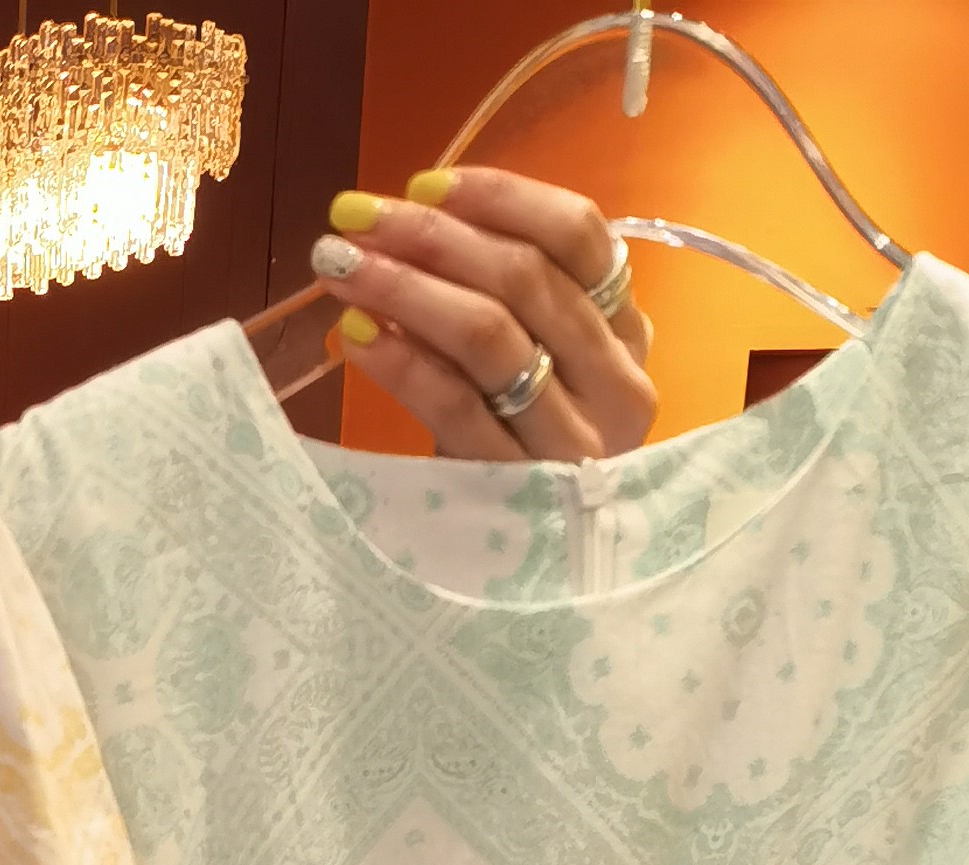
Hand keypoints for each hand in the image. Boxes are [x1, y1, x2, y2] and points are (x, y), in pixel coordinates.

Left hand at [320, 165, 656, 464]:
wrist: (541, 574)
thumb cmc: (527, 448)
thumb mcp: (538, 365)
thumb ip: (507, 295)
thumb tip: (414, 216)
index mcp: (628, 333)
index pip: (578, 235)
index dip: (500, 197)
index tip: (423, 185)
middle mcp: (617, 384)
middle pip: (524, 277)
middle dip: (431, 236)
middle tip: (354, 217)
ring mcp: (574, 443)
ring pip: (489, 335)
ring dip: (404, 287)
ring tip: (340, 264)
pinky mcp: (520, 491)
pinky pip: (456, 406)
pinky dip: (401, 362)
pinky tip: (355, 333)